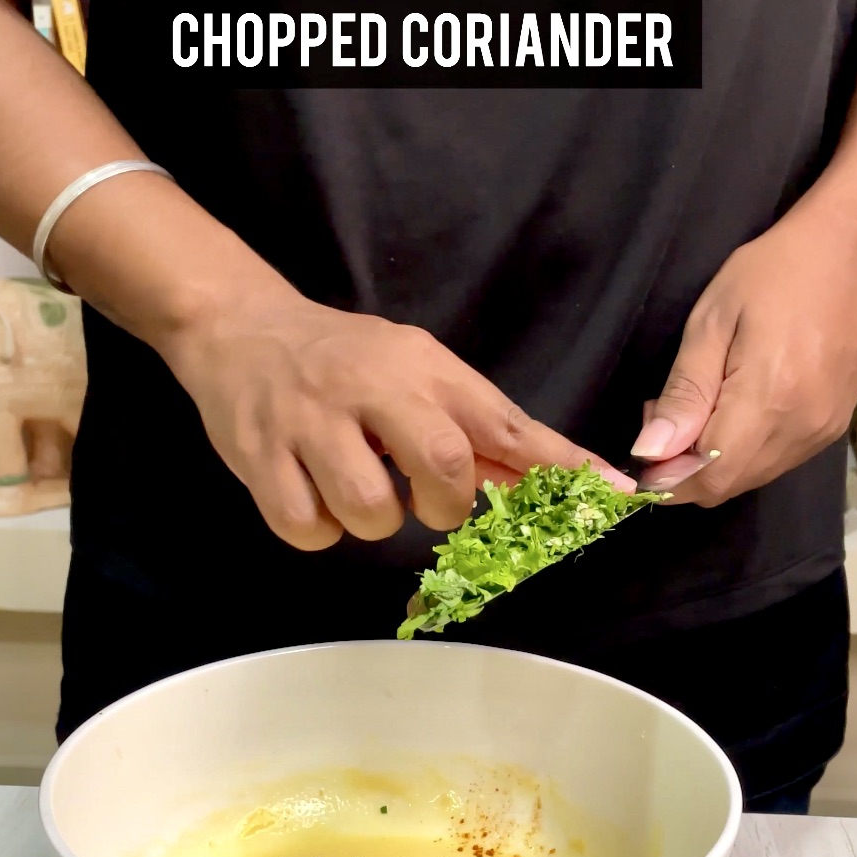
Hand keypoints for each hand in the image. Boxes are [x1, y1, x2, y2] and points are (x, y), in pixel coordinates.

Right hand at [156, 282, 631, 549]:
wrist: (240, 326)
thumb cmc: (343, 357)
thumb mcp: (412, 369)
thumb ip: (470, 423)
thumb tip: (538, 482)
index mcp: (421, 367)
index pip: (505, 421)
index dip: (560, 465)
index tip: (616, 496)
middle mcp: (371, 387)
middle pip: (443, 469)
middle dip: (443, 504)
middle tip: (419, 493)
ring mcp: (309, 421)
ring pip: (371, 511)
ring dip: (372, 519)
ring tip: (350, 484)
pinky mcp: (257, 455)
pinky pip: (307, 529)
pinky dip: (317, 527)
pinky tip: (309, 491)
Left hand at [629, 203, 856, 506]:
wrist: (846, 252)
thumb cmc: (769, 275)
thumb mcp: (709, 324)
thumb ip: (683, 394)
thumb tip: (651, 452)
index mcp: (768, 399)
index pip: (709, 477)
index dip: (669, 479)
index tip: (644, 451)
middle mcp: (801, 428)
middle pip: (728, 485)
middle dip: (683, 470)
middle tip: (664, 419)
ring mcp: (822, 431)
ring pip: (750, 478)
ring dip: (712, 462)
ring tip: (696, 408)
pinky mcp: (832, 427)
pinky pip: (775, 462)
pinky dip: (741, 453)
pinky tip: (729, 412)